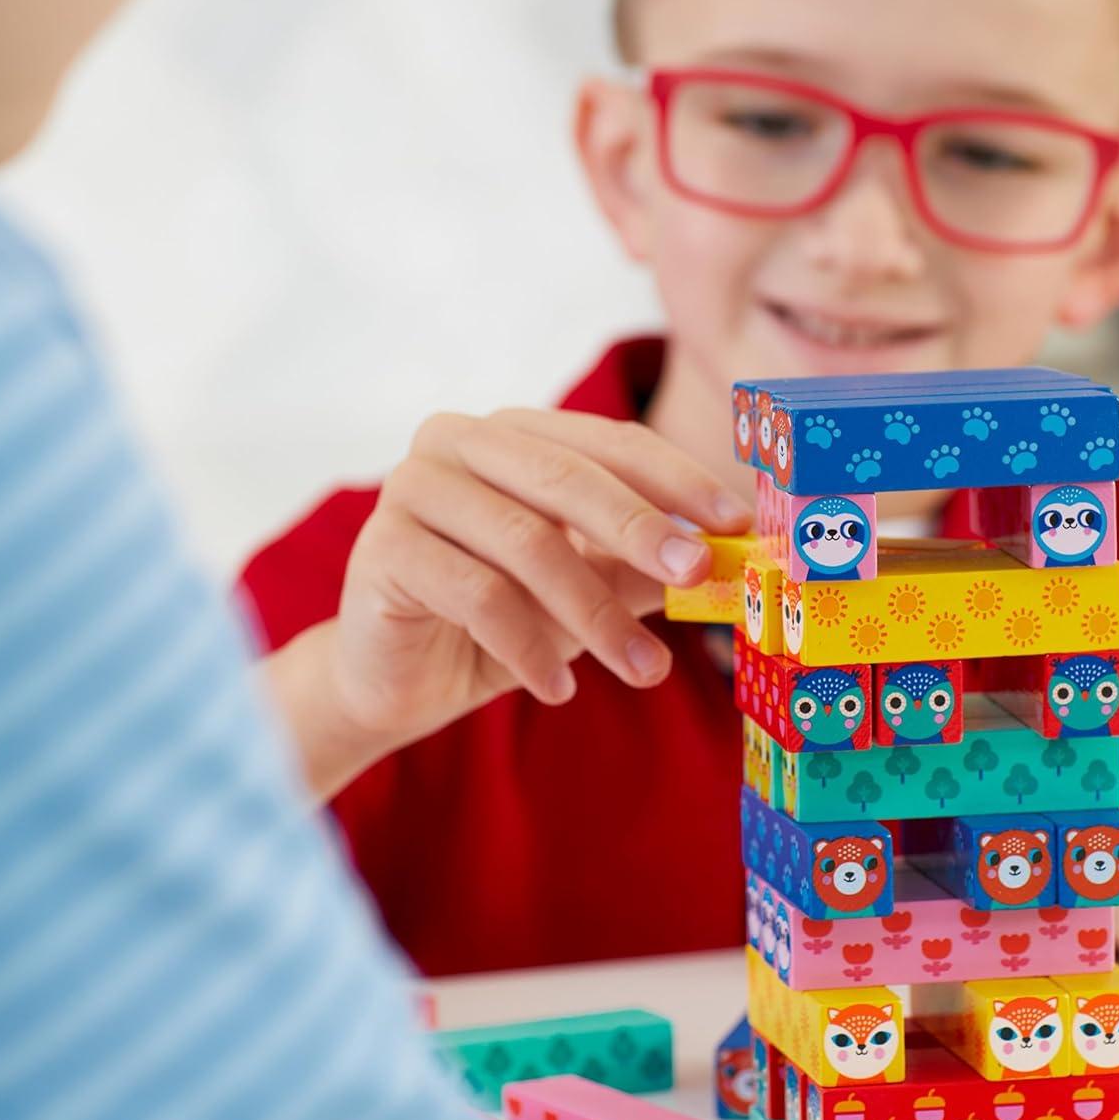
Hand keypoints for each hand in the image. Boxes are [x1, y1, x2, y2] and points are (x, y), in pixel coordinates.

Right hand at [268, 408, 749, 800]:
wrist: (401, 679)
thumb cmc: (499, 619)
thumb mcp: (586, 589)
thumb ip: (643, 566)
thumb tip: (723, 561)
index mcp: (517, 432)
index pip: (611, 441)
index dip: (678, 480)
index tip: (735, 524)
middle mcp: (460, 441)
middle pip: (568, 478)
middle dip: (642, 529)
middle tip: (696, 576)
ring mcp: (414, 487)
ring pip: (526, 540)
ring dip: (595, 612)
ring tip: (643, 669)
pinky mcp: (383, 548)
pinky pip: (476, 593)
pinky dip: (528, 645)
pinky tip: (559, 688)